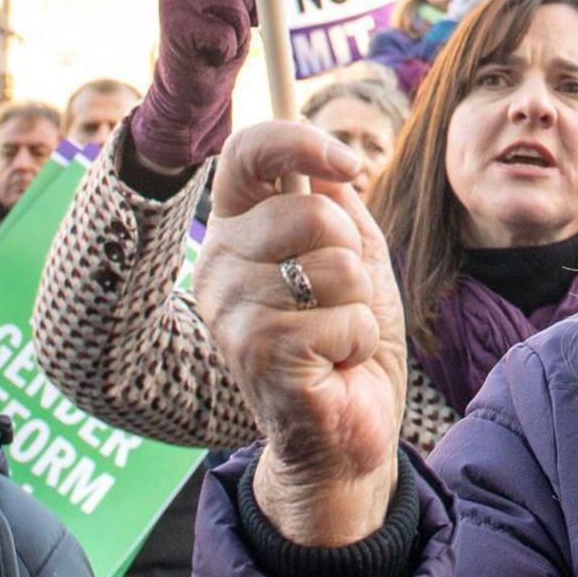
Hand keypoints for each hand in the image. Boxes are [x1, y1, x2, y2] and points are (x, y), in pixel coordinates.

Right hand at [129, 0, 259, 171]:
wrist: (192, 88)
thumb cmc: (218, 38)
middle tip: (244, 16)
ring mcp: (173, 4)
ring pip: (233, 2)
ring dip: (241, 26)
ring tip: (226, 38)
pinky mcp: (176, 31)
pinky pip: (226, 32)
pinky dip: (230, 47)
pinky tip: (215, 54)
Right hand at [202, 121, 404, 547]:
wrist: (345, 433)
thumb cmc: (346, 340)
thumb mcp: (352, 255)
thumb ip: (336, 204)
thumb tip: (327, 163)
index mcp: (236, 230)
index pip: (245, 153)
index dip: (299, 143)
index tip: (349, 164)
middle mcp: (219, 264)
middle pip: (309, 213)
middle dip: (352, 256)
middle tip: (340, 299)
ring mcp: (231, 311)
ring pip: (333, 267)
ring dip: (358, 304)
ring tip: (335, 336)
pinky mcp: (255, 353)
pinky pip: (340, 319)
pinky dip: (357, 341)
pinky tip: (334, 366)